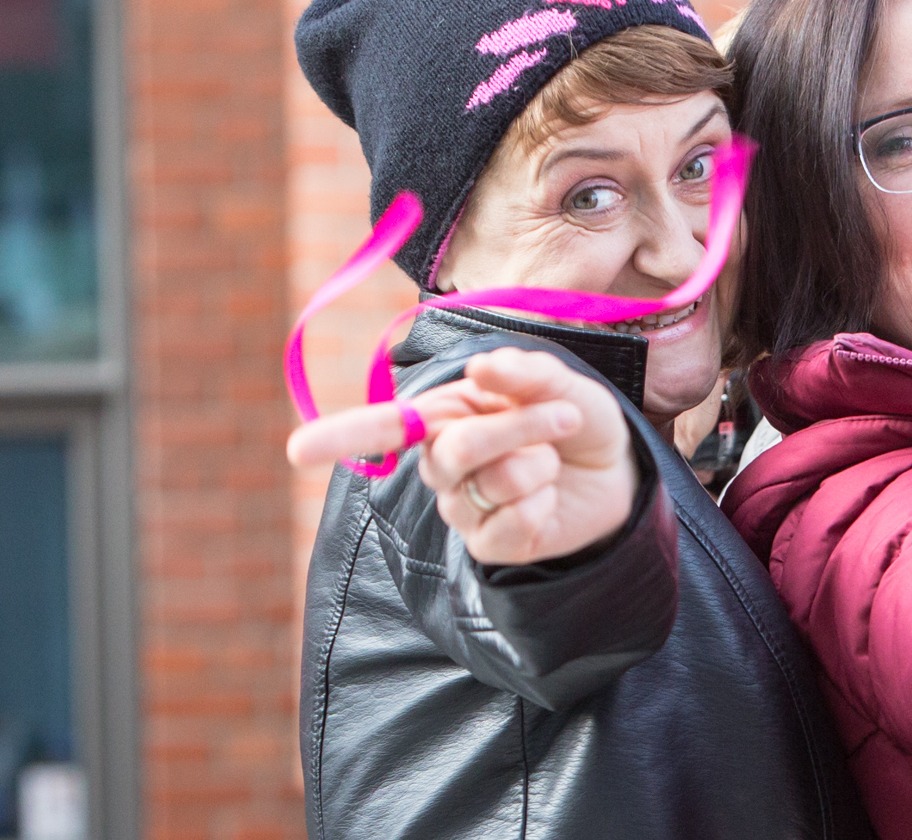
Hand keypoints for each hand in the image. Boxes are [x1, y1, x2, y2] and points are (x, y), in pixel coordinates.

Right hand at [287, 348, 636, 564]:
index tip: (297, 451)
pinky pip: (512, 522)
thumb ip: (522, 373)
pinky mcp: (492, 545)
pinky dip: (545, 500)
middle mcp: (443, 463)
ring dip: (542, 459)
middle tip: (565, 415)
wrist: (615, 470)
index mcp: (445, 414)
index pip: (384, 428)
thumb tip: (481, 368)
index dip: (341, 437)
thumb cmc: (572, 419)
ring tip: (556, 456)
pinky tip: (549, 497)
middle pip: (452, 450)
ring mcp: (463, 508)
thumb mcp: (559, 382)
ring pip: (492, 481)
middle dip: (519, 426)